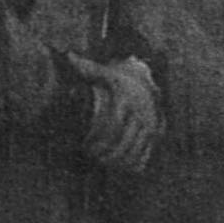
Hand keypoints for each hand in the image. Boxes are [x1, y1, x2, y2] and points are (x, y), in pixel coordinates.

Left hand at [83, 52, 162, 176]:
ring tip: (102, 163)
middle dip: (106, 154)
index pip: (112, 127)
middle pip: (123, 143)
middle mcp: (141, 115)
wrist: (146, 82)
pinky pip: (145, 155)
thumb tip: (68, 55)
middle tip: (91, 158)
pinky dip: (133, 165)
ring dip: (117, 162)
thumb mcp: (104, 72)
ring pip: (134, 152)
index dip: (98, 141)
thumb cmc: (118, 80)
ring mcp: (150, 127)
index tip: (86, 147)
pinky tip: (120, 168)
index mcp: (126, 101)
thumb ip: (86, 67)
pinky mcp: (156, 136)